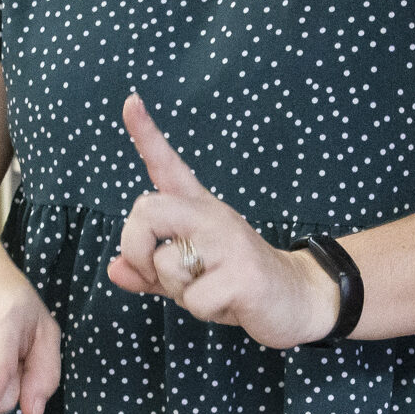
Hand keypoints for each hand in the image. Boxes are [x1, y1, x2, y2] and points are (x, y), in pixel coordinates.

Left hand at [106, 93, 340, 348]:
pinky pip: (193, 300)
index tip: (129, 101)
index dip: (145, 134)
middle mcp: (213, 216)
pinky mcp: (243, 275)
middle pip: (146, 211)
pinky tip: (229, 304)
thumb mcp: (190, 276)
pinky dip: (204, 312)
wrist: (300, 299)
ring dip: (177, 292)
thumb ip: (150, 271)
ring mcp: (230, 242)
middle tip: (152, 271)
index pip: (167, 165)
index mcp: (199, 210)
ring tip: (209, 290)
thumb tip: (114, 270)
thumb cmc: (238, 285)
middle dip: (135, 248)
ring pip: (166, 264)